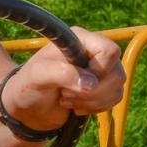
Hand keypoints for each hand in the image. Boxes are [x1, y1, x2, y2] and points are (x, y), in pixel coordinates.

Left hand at [2, 28, 125, 133]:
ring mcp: (102, 69)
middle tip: (64, 93)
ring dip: (92, 102)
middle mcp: (94, 51)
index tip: (75, 81)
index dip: (98, 70)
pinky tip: (76, 106)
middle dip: (91, 92)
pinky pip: (116, 98)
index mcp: (80, 39)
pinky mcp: (104, 86)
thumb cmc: (29, 84)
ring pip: (117, 88)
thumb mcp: (38, 75)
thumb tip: (91, 83)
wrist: (28, 105)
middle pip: (116, 73)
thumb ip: (61, 73)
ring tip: (67, 99)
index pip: (109, 50)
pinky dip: (97, 107)